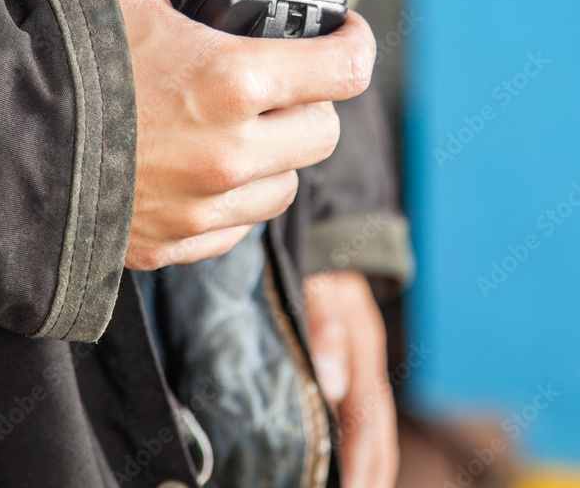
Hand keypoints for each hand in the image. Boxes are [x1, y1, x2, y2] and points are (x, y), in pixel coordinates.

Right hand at [93, 0, 375, 269]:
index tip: (341, 32)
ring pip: (284, 186)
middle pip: (322, 132)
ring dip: (274, 152)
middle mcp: (229, 155)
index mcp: (233, 83)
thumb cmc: (58, 51)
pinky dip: (230, 198)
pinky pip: (234, 228)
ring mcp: (201, 208)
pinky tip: (195, 166)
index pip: (346, 69)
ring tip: (233, 122)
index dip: (353, 40)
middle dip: (310, 98)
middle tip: (277, 75)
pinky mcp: (170, 244)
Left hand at [304, 270, 398, 487]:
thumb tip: (333, 387)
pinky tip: (338, 461)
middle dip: (369, 473)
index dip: (359, 461)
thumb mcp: (313, 280)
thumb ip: (322, 325)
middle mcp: (367, 356)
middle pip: (377, 429)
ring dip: (366, 464)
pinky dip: (355, 441)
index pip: (366, 417)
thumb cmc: (312, 256)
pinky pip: (359, 409)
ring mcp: (361, 357)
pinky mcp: (349, 355)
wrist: (324, 227)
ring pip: (372, 424)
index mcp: (362, 343)